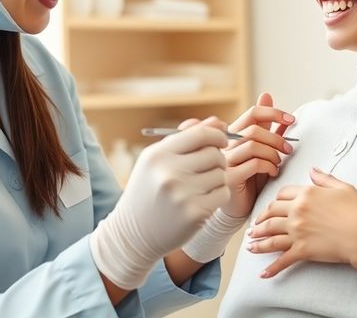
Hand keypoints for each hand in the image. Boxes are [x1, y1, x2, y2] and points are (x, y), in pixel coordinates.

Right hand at [90, 123, 228, 288]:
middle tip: (209, 167)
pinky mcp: (195, 213)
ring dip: (217, 178)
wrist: (133, 234)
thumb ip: (186, 139)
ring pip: (221, 174)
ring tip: (200, 187)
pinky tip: (202, 200)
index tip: (222, 140)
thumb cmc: (148, 192)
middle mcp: (169, 172)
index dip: (217, 135)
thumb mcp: (156, 162)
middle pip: (215, 154)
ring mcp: (182, 194)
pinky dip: (218, 195)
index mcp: (157, 155)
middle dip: (217, 158)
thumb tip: (218, 122)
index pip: (201, 134)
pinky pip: (222, 193)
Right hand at [221, 92, 295, 218]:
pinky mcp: (229, 177)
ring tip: (279, 162)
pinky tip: (273, 172)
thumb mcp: (260, 150)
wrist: (237, 207)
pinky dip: (269, 166)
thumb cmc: (249, 178)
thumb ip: (265, 127)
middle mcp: (226, 145)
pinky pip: (253, 164)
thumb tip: (268, 97)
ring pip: (253, 145)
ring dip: (273, 153)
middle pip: (254, 129)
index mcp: (234, 134)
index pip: (252, 113)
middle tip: (288, 149)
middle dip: (276, 138)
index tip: (291, 119)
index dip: (274, 112)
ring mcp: (225, 160)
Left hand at [247, 168, 356, 277]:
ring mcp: (297, 232)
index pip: (281, 195)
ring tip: (251, 245)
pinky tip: (264, 274)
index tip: (270, 207)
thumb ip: (324, 178)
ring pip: (270, 236)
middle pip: (270, 214)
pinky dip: (272, 268)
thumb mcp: (342, 188)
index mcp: (305, 194)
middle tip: (254, 227)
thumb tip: (312, 170)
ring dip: (258, 241)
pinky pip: (282, 260)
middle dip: (260, 221)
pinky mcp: (302, 250)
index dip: (274, 201)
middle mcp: (297, 212)